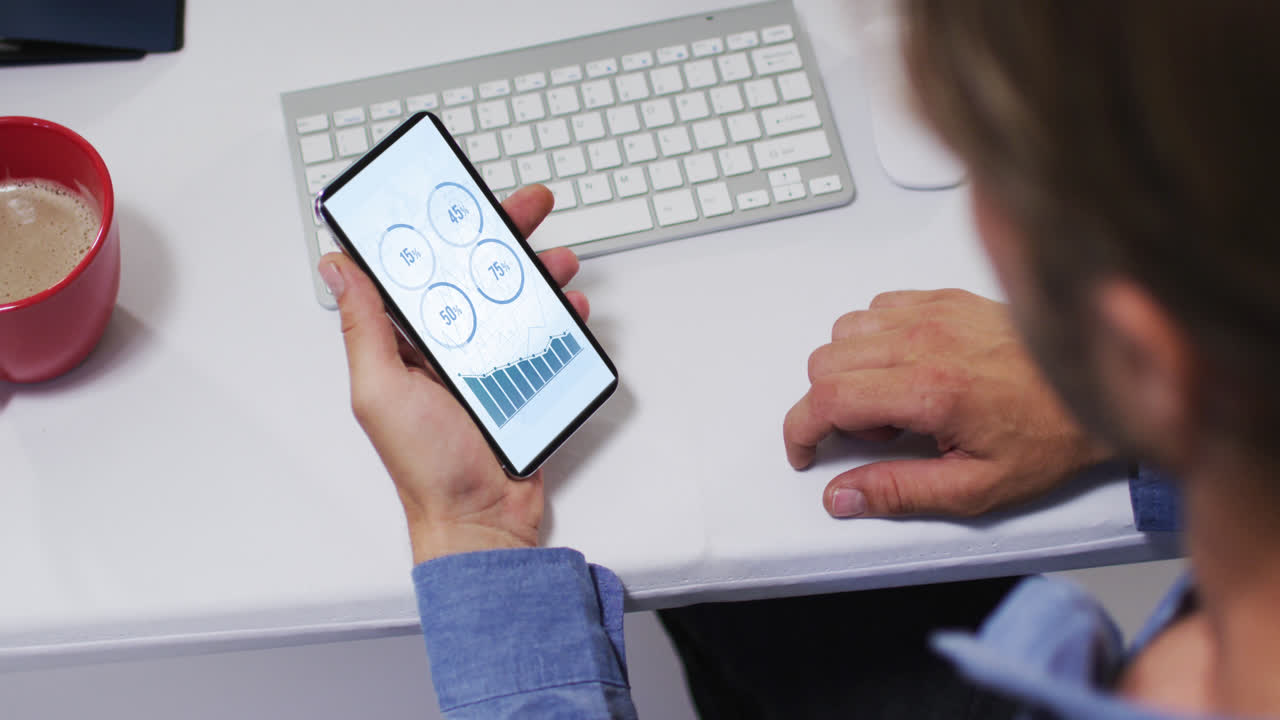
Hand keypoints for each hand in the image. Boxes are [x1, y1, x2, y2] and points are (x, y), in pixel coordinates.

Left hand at [318, 185, 587, 563]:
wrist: (482, 520)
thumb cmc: (426, 468)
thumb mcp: (381, 391)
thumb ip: (363, 328)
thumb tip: (338, 268)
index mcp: (404, 342)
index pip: (418, 269)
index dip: (436, 230)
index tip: (453, 197)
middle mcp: (445, 345)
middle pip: (474, 273)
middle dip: (502, 235)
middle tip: (528, 207)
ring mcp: (486, 361)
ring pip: (514, 298)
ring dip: (539, 272)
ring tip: (557, 262)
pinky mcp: (522, 379)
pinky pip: (543, 336)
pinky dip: (561, 318)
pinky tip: (571, 310)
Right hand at [784, 289, 1110, 518]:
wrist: (1099, 390)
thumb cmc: (1050, 437)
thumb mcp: (976, 488)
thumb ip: (900, 492)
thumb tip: (842, 496)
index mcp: (931, 390)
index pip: (827, 398)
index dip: (800, 430)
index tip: (805, 451)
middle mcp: (927, 341)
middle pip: (826, 362)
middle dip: (828, 406)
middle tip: (873, 436)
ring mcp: (936, 313)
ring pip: (845, 330)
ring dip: (849, 369)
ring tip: (893, 401)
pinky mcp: (947, 299)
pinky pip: (879, 306)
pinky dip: (875, 337)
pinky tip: (906, 366)